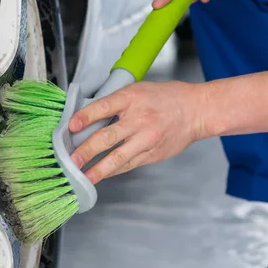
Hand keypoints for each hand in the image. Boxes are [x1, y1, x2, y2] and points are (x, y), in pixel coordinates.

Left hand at [68, 81, 205, 183]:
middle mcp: (138, 119)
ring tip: (83, 177)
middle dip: (86, 151)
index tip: (71, 126)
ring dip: (98, 169)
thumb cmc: (166, 98)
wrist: (196, 110)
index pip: (103, 107)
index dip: (85, 117)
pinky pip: (128, 164)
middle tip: (71, 160)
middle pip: (107, 137)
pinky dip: (113, 170)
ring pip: (117, 157)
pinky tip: (101, 175)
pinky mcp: (152, 154)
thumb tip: (88, 118)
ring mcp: (146, 139)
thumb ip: (115, 103)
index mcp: (132, 98)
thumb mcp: (139, 90)